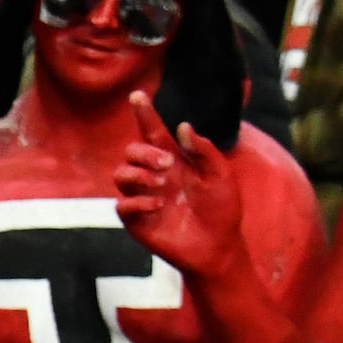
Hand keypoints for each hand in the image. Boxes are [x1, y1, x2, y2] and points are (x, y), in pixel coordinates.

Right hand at [109, 90, 243, 281]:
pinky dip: (136, 202)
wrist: (218, 246)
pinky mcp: (137, 221)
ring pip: (120, 174)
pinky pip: (122, 205)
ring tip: (161, 184)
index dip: (144, 114)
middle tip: (166, 164)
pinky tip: (157, 206)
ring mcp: (143, 197)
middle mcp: (154, 176)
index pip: (153, 133)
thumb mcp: (222, 175)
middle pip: (131, 151)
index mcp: (174, 161)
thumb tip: (182, 127)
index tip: (138, 95)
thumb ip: (204, 150)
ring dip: (138, 174)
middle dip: (143, 152)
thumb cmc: (223, 209)